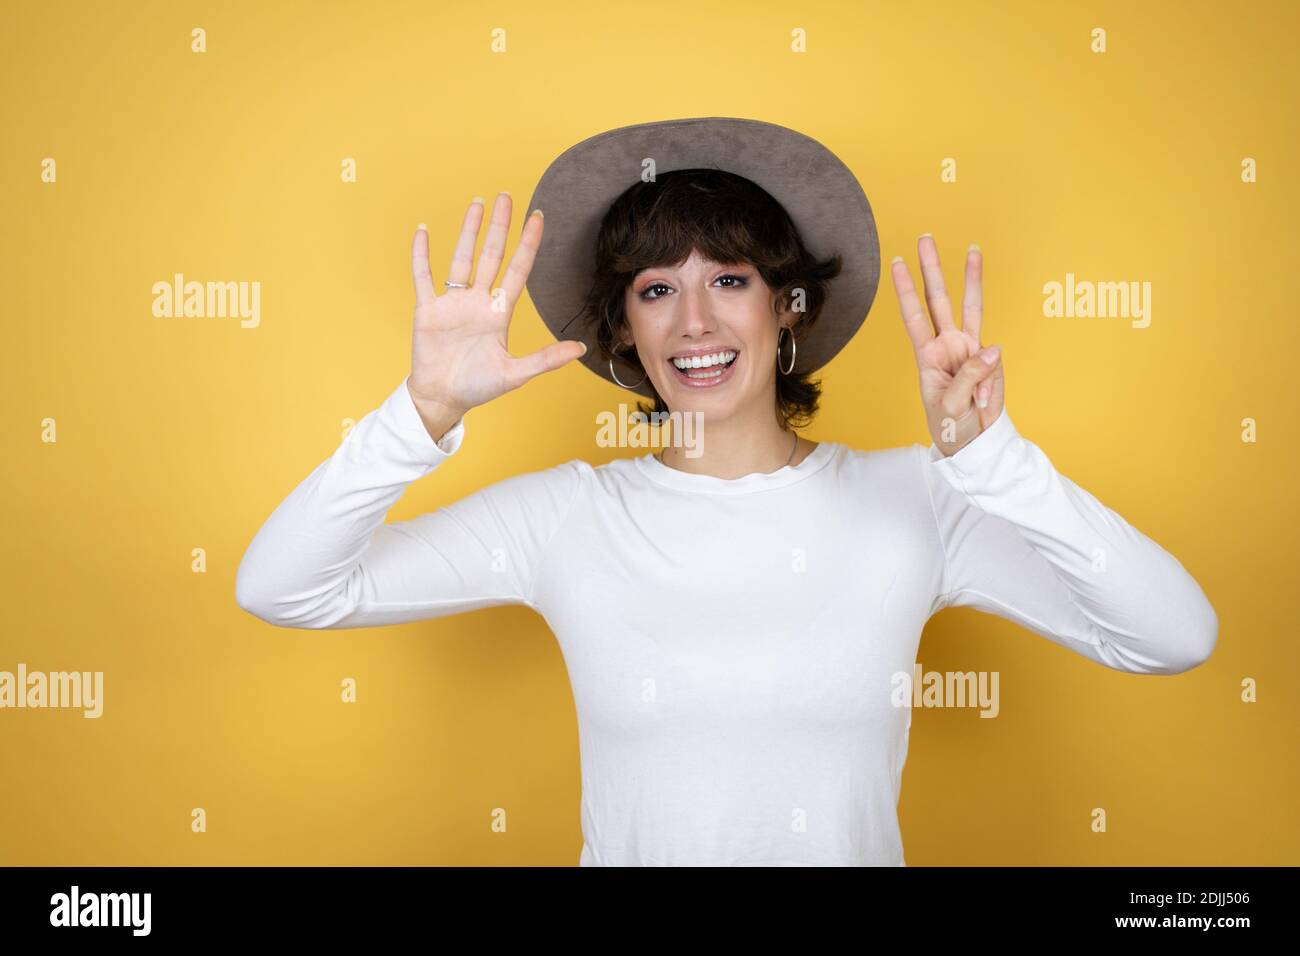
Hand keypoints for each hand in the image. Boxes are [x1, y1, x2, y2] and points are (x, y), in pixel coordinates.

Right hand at [407, 193, 586, 418]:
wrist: (442, 398)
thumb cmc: (478, 387)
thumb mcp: (515, 373)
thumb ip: (545, 359)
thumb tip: (580, 348)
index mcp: (499, 313)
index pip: (517, 270)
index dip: (528, 244)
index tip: (537, 218)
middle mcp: (478, 302)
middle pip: (491, 255)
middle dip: (500, 226)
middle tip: (507, 197)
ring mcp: (452, 303)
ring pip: (462, 258)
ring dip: (468, 231)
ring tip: (477, 204)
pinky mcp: (428, 310)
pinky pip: (423, 276)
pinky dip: (421, 254)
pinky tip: (423, 230)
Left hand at [890, 235, 1004, 455]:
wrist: (974, 442)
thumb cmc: (952, 426)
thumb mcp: (952, 407)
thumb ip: (970, 378)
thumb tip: (993, 349)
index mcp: (928, 355)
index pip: (913, 316)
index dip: (905, 290)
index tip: (896, 263)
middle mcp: (948, 345)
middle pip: (938, 299)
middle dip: (932, 269)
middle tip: (925, 238)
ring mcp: (971, 350)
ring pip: (972, 306)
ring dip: (971, 278)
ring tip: (972, 250)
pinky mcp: (992, 361)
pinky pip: (996, 362)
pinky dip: (990, 385)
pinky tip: (982, 402)